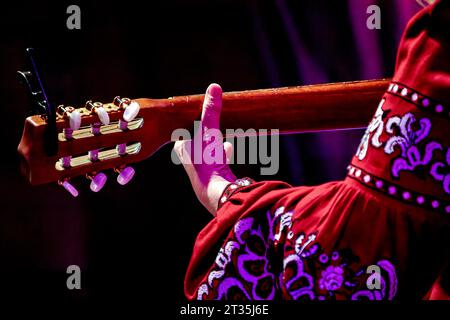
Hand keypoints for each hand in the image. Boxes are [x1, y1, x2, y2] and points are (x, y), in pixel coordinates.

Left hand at [173, 83, 235, 215]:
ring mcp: (201, 168)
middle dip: (206, 129)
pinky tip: (229, 147)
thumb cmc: (207, 160)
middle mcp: (189, 158)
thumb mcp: (209, 131)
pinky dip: (222, 152)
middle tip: (211, 119)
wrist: (216, 190)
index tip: (198, 111)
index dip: (192, 120)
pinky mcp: (214, 175)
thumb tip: (214, 87)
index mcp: (182, 147)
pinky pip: (217, 159)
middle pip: (197, 138)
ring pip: (207, 149)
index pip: (184, 128)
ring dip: (215, 140)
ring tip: (222, 132)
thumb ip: (211, 110)